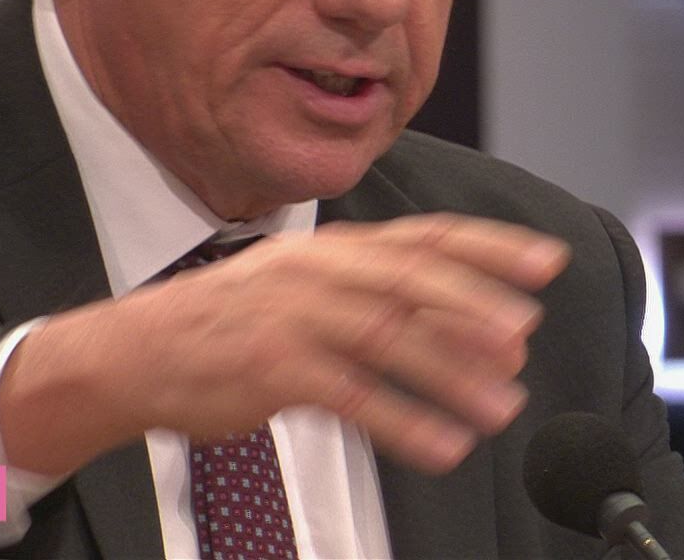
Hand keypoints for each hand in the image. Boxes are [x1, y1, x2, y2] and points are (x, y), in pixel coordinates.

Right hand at [0, 212, 568, 476]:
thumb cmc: (229, 326)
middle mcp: (317, 270)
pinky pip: (352, 397)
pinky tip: (443, 446)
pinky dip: (404, 422)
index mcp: (332, 248)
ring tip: (502, 406)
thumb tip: (473, 324)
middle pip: (412, 279)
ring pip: (389, 338)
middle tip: (526, 332)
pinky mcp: (272, 367)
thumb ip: (377, 299)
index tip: (548, 261)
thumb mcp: (302, 289)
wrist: (135, 352)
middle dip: (477, 303)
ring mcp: (293, 316)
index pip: (425, 237)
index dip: (491, 247)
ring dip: (452, 374)